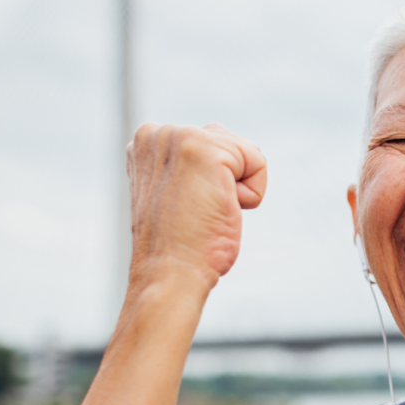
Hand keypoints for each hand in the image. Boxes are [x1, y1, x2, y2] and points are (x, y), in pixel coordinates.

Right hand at [126, 122, 266, 290]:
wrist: (171, 272)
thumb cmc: (179, 245)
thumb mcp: (176, 192)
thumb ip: (189, 162)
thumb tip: (220, 141)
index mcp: (146, 141)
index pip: (209, 141)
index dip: (213, 182)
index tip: (186, 207)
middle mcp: (157, 132)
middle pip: (229, 143)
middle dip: (228, 181)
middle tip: (199, 211)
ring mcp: (179, 136)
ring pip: (245, 151)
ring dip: (239, 187)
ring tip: (208, 209)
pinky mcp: (205, 148)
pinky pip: (258, 161)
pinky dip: (252, 193)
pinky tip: (223, 208)